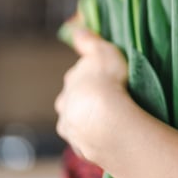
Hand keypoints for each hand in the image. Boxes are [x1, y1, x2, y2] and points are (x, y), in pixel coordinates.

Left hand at [54, 27, 129, 162]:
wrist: (106, 120)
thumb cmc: (107, 81)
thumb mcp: (102, 51)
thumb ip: (88, 41)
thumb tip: (76, 30)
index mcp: (70, 82)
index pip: (78, 78)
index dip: (92, 78)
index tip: (106, 79)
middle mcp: (64, 104)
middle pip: (74, 101)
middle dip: (87, 101)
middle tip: (110, 101)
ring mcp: (70, 128)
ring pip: (79, 123)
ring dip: (90, 121)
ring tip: (112, 121)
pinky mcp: (80, 147)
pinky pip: (88, 141)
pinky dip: (96, 138)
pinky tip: (110, 136)